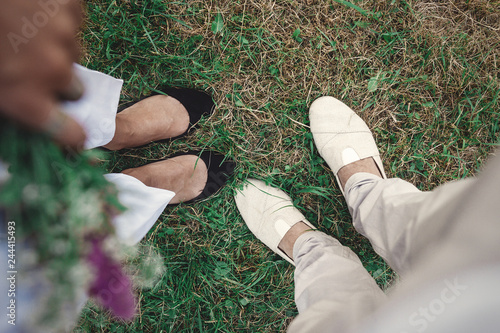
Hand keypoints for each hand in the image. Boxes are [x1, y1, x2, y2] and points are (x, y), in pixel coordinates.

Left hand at [0, 0, 85, 150]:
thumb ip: (12, 104)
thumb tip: (29, 117)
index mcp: (26, 99)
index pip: (70, 134)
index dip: (74, 134)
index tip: (76, 133)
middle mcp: (53, 72)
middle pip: (76, 89)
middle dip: (61, 81)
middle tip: (35, 65)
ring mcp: (65, 38)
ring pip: (73, 51)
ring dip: (57, 46)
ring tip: (28, 30)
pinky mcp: (70, 10)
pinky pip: (73, 21)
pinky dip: (58, 18)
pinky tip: (36, 10)